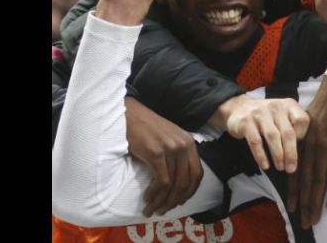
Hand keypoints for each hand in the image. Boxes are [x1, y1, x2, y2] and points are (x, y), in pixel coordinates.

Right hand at [124, 97, 202, 216]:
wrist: (129, 115)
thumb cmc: (146, 129)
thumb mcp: (169, 139)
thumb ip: (177, 155)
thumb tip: (176, 183)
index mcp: (189, 143)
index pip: (198, 173)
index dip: (190, 192)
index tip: (180, 202)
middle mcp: (184, 146)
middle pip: (186, 182)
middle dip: (175, 200)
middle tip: (163, 211)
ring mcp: (171, 149)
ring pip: (173, 184)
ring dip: (162, 201)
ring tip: (151, 210)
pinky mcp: (156, 153)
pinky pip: (161, 181)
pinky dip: (155, 194)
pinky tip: (147, 198)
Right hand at [214, 95, 308, 172]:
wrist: (238, 108)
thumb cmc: (266, 117)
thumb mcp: (281, 115)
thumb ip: (292, 127)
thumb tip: (302, 151)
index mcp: (288, 105)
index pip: (302, 120)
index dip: (303, 136)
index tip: (300, 148)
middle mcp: (275, 107)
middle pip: (287, 132)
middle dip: (291, 153)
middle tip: (291, 168)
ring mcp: (260, 113)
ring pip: (272, 137)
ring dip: (278, 155)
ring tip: (280, 167)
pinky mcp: (246, 122)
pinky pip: (255, 141)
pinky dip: (261, 155)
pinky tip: (265, 166)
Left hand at [288, 76, 326, 227]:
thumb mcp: (311, 119)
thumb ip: (308, 137)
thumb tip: (308, 153)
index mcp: (302, 140)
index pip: (295, 171)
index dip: (294, 191)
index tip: (292, 207)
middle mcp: (310, 145)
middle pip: (306, 180)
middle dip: (304, 203)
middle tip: (305, 222)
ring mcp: (325, 144)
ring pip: (319, 179)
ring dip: (316, 201)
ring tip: (315, 218)